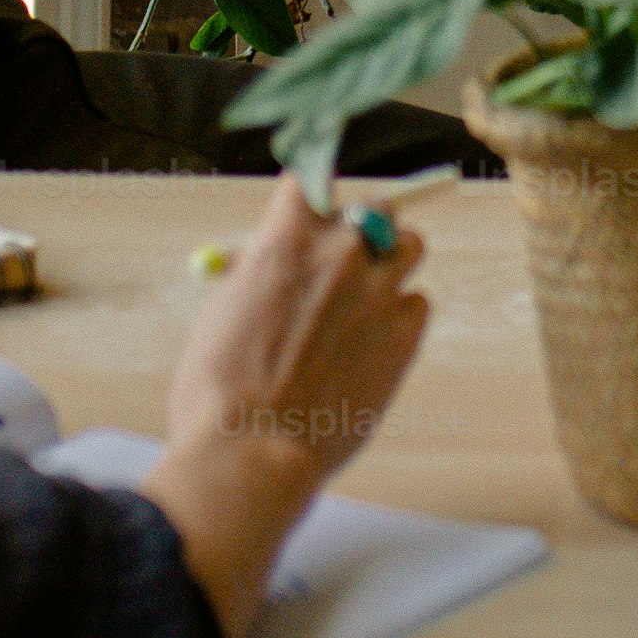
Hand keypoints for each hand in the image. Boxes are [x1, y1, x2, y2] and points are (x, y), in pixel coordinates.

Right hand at [150, 179, 439, 633]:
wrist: (253, 453)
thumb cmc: (220, 391)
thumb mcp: (223, 313)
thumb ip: (259, 275)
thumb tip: (273, 260)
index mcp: (287, 241)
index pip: (308, 183)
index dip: (306, 201)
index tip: (307, 217)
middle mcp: (341, 254)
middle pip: (374, 207)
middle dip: (362, 227)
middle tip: (347, 258)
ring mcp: (380, 292)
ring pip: (410, 246)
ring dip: (392, 264)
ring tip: (366, 302)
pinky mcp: (406, 334)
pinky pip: (417, 304)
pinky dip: (399, 319)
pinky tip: (371, 349)